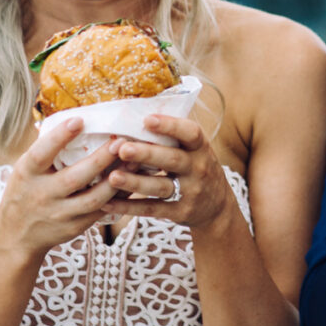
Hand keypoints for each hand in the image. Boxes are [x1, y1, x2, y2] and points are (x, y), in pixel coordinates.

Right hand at [0, 117, 119, 257]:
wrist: (17, 235)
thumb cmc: (26, 190)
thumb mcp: (26, 169)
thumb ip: (47, 149)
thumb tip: (77, 118)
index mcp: (26, 173)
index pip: (41, 153)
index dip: (59, 137)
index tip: (79, 120)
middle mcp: (42, 195)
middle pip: (74, 178)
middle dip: (100, 160)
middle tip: (121, 141)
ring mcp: (59, 214)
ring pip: (93, 199)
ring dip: (117, 180)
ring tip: (135, 160)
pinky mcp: (75, 227)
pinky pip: (101, 211)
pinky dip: (119, 196)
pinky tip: (132, 180)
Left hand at [102, 115, 235, 229]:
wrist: (217, 206)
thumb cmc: (196, 168)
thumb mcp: (195, 150)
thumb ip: (174, 136)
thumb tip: (138, 113)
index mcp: (200, 147)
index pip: (190, 133)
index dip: (170, 125)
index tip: (147, 119)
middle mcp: (198, 168)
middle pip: (172, 159)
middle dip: (147, 154)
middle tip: (123, 148)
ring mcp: (189, 191)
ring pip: (160, 186)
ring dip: (135, 182)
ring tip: (112, 176)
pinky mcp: (179, 212)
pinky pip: (152, 209)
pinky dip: (129, 206)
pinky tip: (108, 203)